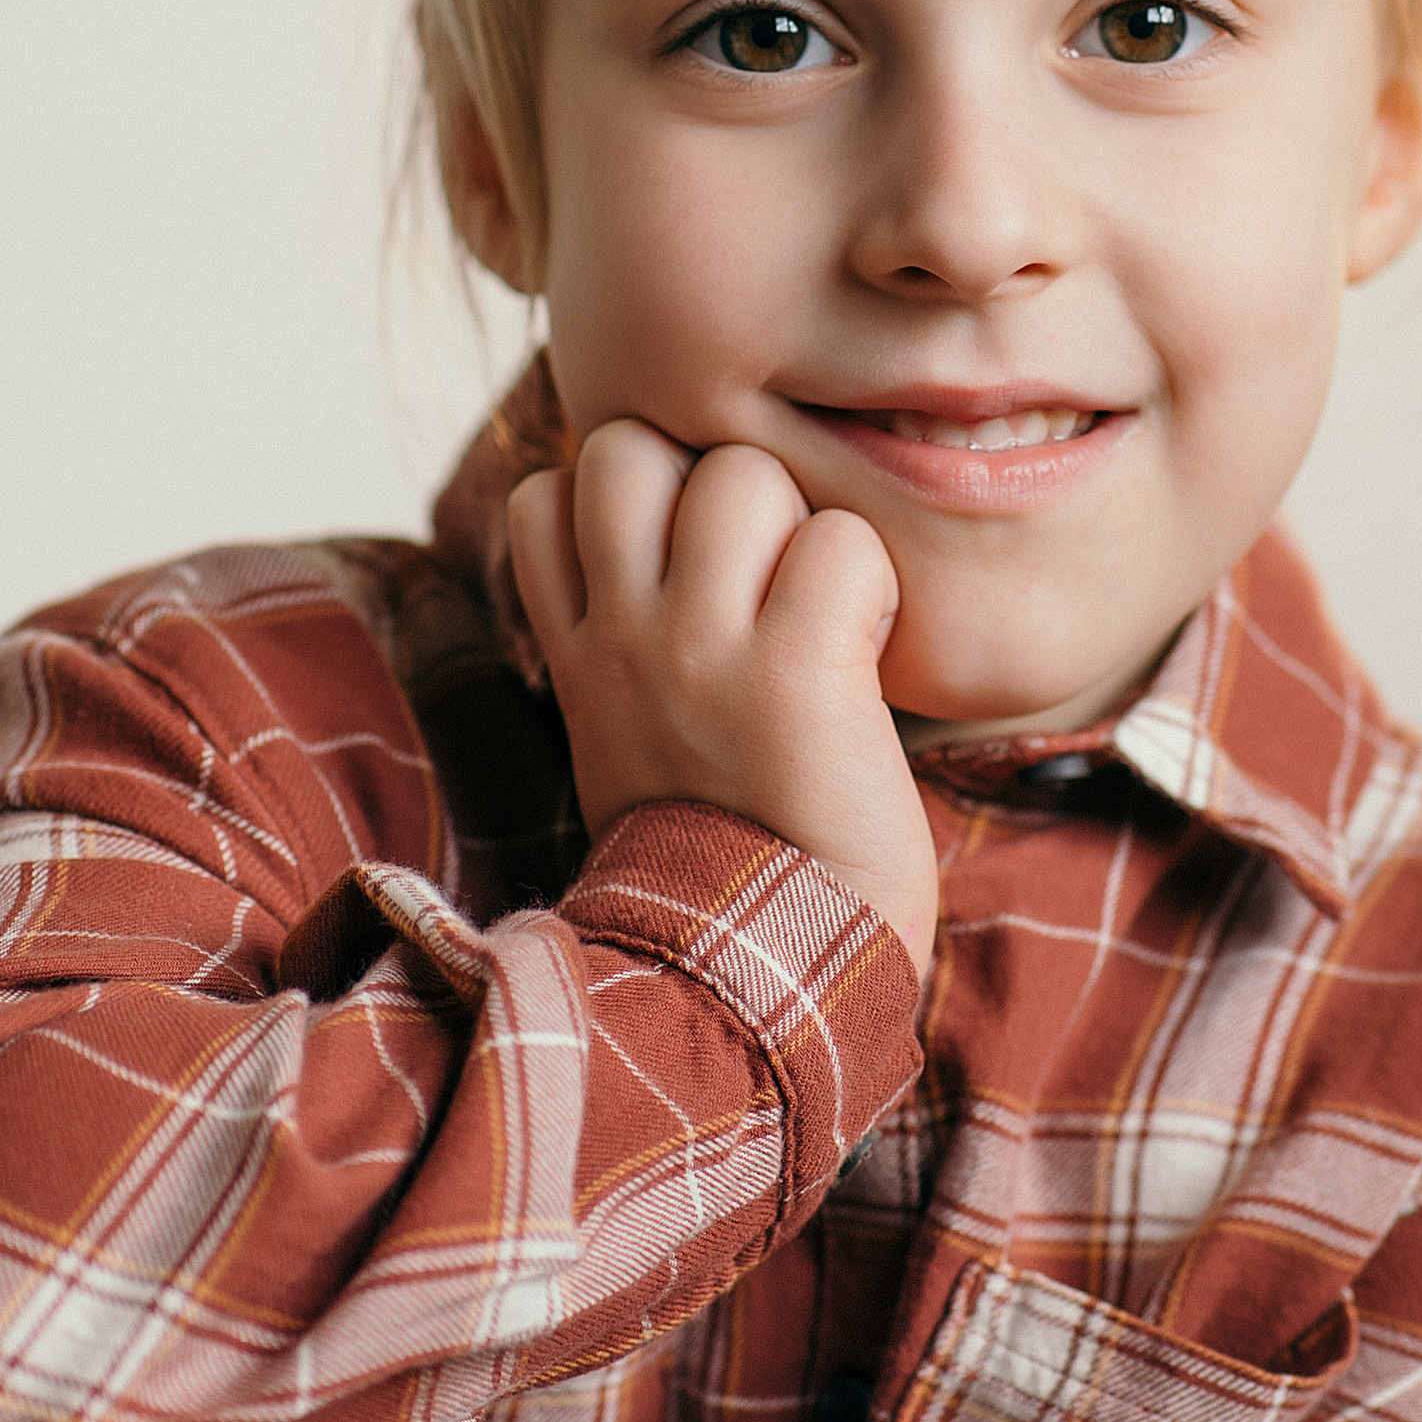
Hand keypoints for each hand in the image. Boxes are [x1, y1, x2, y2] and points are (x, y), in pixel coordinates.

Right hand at [508, 421, 937, 971]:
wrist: (763, 973)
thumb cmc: (722, 857)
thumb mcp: (625, 741)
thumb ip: (628, 644)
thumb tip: (667, 553)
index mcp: (580, 655)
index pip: (550, 494)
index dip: (626, 499)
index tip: (684, 565)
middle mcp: (624, 637)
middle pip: (633, 448)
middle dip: (709, 481)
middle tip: (763, 573)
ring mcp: (702, 649)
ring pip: (739, 471)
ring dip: (799, 522)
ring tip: (820, 610)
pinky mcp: (796, 671)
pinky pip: (841, 542)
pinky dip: (872, 580)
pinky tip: (867, 648)